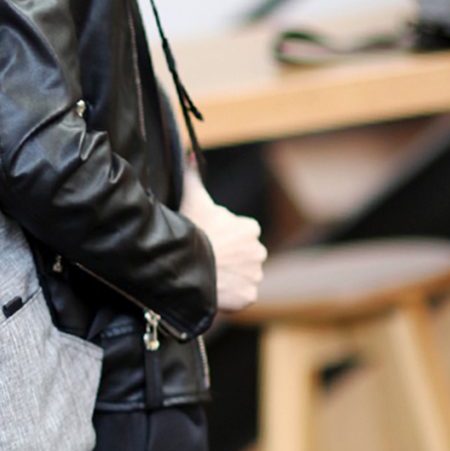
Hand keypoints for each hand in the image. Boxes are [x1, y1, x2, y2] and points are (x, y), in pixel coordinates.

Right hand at [179, 161, 266, 311]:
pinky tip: (213, 291)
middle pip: (243, 257)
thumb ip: (194, 176)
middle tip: (207, 261)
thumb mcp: (193, 199)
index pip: (240, 234)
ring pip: (242, 278)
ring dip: (229, 279)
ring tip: (208, 278)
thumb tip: (191, 153)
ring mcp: (255, 275)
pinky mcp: (249, 296)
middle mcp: (259, 251)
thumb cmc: (192, 230)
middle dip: (229, 260)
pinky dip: (230, 297)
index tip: (208, 242)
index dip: (223, 239)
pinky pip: (241, 297)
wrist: (190, 265)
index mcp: (250, 228)